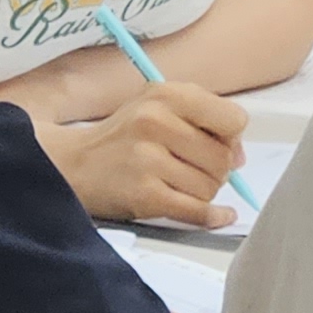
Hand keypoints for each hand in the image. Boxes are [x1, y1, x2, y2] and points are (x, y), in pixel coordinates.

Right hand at [49, 82, 251, 225]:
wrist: (71, 164)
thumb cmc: (124, 135)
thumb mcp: (160, 106)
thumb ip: (204, 118)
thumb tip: (240, 156)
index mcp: (167, 95)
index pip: (233, 120)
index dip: (232, 137)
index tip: (220, 145)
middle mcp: (156, 123)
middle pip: (223, 159)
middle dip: (218, 170)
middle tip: (195, 170)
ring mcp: (148, 160)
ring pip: (210, 187)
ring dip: (204, 192)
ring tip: (178, 184)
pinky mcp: (143, 195)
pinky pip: (195, 211)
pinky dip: (210, 216)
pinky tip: (217, 215)